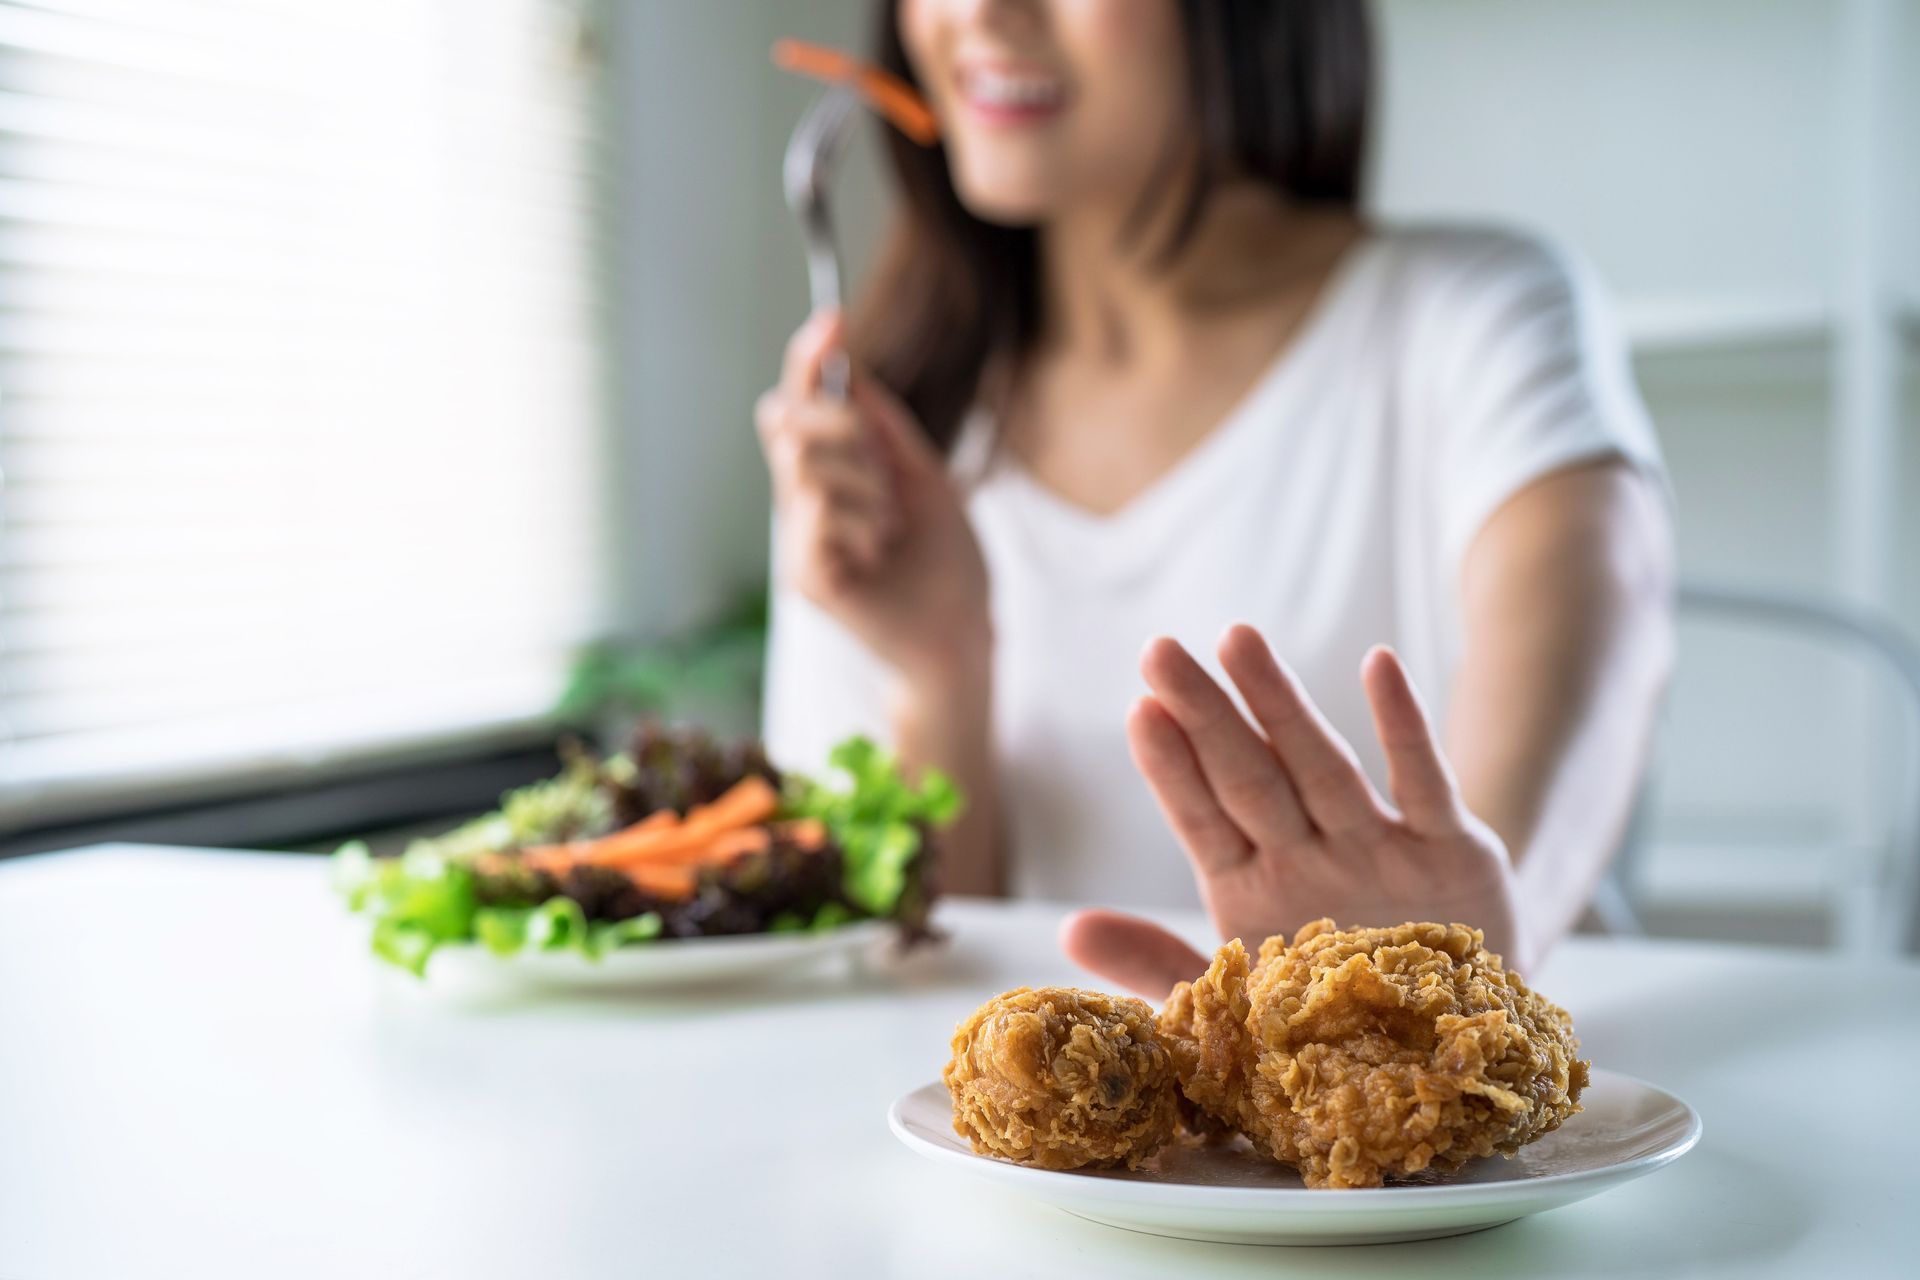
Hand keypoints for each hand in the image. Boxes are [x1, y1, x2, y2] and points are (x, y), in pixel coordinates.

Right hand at [756, 309, 990, 687]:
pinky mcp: (803, 574)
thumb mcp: (925, 478)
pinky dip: (862, 525)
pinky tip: (878, 556)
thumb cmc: (948, 566)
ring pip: (807, 466)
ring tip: (890, 530)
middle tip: (887, 474)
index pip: (800, 405)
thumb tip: (851, 369)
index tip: (831, 320)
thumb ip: (886, 429)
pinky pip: (818, 512)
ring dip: (867, 487)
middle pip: (786, 422)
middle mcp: (804, 504)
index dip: (809, 360)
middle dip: (842, 427)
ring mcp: (798, 540)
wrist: (963, 634)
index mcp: (833, 476)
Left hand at [1061, 625, 1523, 998]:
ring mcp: (1375, 847)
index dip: (1171, 771)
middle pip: (1247, 775)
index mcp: (1252, 891)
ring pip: (1320, 765)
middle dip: (1204, 715)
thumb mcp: (1241, 1009)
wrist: (1455, 1043)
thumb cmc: (1334, 1018)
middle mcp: (1308, 856)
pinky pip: (1423, 784)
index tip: (1139, 712)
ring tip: (1238, 639)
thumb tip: (1068, 929)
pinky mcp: (1449, 852)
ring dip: (1281, 704)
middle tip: (1158, 650)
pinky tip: (1378, 665)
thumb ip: (1157, 967)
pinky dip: (1405, 727)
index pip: (1201, 819)